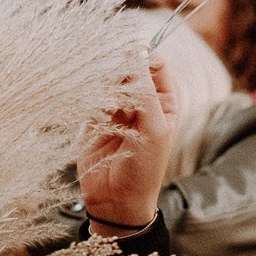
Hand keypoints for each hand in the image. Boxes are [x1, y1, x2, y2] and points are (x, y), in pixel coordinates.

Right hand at [78, 54, 176, 233]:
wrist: (117, 202)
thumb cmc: (145, 169)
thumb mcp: (153, 129)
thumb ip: (144, 91)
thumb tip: (135, 53)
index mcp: (163, 102)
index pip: (155, 65)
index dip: (144, 56)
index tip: (130, 53)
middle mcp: (141, 103)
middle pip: (129, 69)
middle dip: (121, 71)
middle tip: (116, 82)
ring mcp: (117, 110)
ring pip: (108, 81)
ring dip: (106, 87)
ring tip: (110, 108)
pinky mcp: (94, 120)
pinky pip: (92, 98)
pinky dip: (93, 100)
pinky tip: (100, 115)